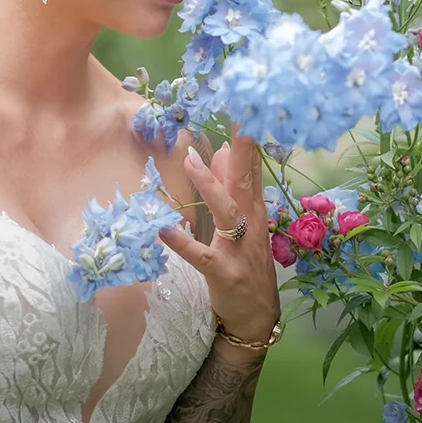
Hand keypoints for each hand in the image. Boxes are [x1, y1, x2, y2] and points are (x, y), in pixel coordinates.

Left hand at [159, 135, 281, 351]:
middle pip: (246, 180)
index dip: (250, 137)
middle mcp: (251, 224)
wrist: (257, 317)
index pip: (253, 166)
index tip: (247, 106)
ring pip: (226, 211)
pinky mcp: (224, 272)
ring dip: (209, 185)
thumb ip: (233, 188)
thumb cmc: (247, 264)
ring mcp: (239, 249)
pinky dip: (183, 243)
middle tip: (238, 118)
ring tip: (190, 161)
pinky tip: (164, 231)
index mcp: (254, 210)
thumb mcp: (244, 223)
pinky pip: (202, 256)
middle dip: (243, 149)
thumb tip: (220, 151)